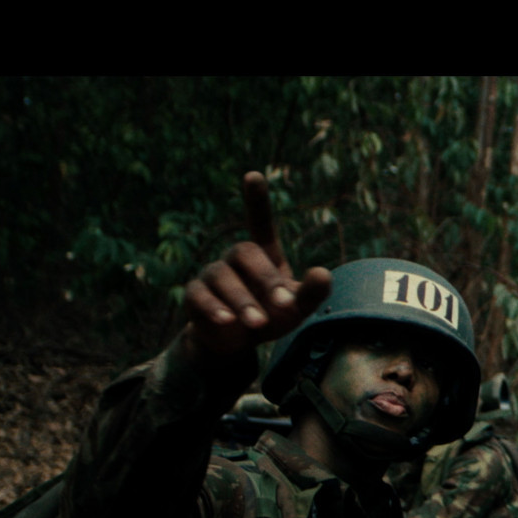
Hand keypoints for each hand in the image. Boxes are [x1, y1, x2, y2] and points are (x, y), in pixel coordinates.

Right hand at [181, 172, 330, 358]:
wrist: (237, 342)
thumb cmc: (272, 315)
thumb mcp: (297, 308)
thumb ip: (312, 293)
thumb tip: (323, 273)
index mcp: (263, 256)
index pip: (259, 223)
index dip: (256, 200)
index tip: (253, 175)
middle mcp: (235, 259)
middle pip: (245, 252)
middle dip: (267, 279)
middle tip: (286, 304)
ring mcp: (213, 275)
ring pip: (222, 276)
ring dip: (243, 301)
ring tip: (259, 323)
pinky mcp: (194, 295)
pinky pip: (199, 296)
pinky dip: (214, 308)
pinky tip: (227, 321)